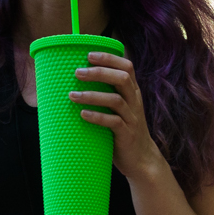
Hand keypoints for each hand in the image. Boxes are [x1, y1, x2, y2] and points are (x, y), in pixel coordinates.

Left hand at [69, 51, 170, 183]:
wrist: (141, 159)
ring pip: (115, 100)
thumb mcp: (119, 109)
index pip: (127, 67)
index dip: (109, 58)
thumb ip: (106, 95)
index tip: (88, 54)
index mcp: (133, 92)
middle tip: (77, 72)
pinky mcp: (127, 134)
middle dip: (99, 72)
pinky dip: (97, 116)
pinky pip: (113, 122)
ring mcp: (132, 118)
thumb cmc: (123, 131)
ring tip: (72, 95)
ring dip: (92, 95)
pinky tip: (83, 114)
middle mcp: (134, 102)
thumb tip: (72, 84)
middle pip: (122, 78)